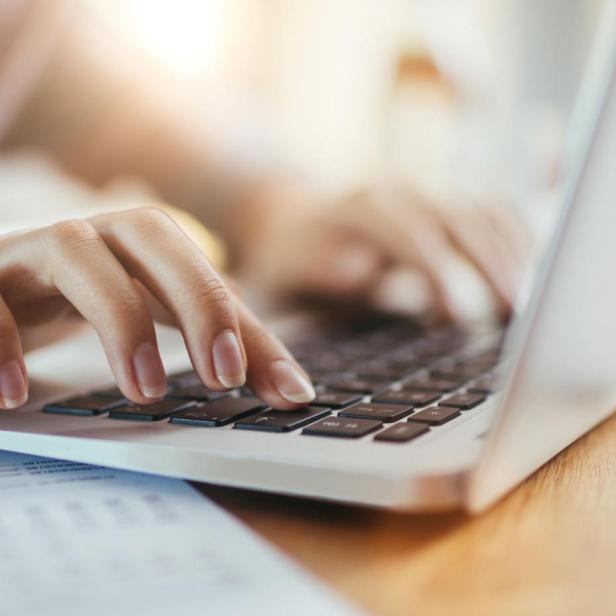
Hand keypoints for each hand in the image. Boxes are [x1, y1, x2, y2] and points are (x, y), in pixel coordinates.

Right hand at [0, 207, 314, 409]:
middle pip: (150, 232)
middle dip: (196, 299)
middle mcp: (90, 236)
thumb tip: (292, 384)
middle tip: (224, 376)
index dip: (237, 320)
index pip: (201, 269)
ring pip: (74, 251)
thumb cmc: (79, 298)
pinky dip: (1, 340)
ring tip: (146, 391)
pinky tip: (18, 393)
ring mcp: (28, 251)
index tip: (274, 386)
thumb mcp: (152, 314)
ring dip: (118, 319)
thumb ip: (219, 341)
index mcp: (134, 245)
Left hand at [241, 188, 531, 321]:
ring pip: (483, 212)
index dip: (438, 272)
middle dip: (491, 264)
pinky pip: (490, 212)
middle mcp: (396, 194)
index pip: (409, 233)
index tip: (459, 315)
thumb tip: (364, 270)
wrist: (287, 222)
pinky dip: (515, 238)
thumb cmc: (288, 261)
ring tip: (529, 300)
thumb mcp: (289, 271)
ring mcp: (421, 197)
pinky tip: (527, 270)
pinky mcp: (437, 207)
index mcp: (358, 210)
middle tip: (516, 312)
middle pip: (459, 218)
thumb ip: (323, 271)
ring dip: (512, 253)